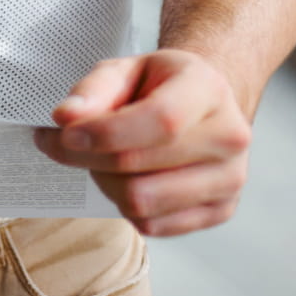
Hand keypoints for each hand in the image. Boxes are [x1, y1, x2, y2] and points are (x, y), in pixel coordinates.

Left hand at [33, 50, 252, 235]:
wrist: (203, 105)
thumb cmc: (158, 86)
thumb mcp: (123, 69)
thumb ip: (92, 90)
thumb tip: (66, 117)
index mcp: (207, 90)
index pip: (161, 119)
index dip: (106, 132)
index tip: (65, 134)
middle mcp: (229, 137)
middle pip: (140, 165)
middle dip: (88, 157)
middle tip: (66, 143)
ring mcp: (230, 179)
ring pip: (142, 202)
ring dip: (105, 183)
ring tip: (101, 161)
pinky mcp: (221, 211)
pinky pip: (153, 226)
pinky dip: (125, 206)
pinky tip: (125, 180)